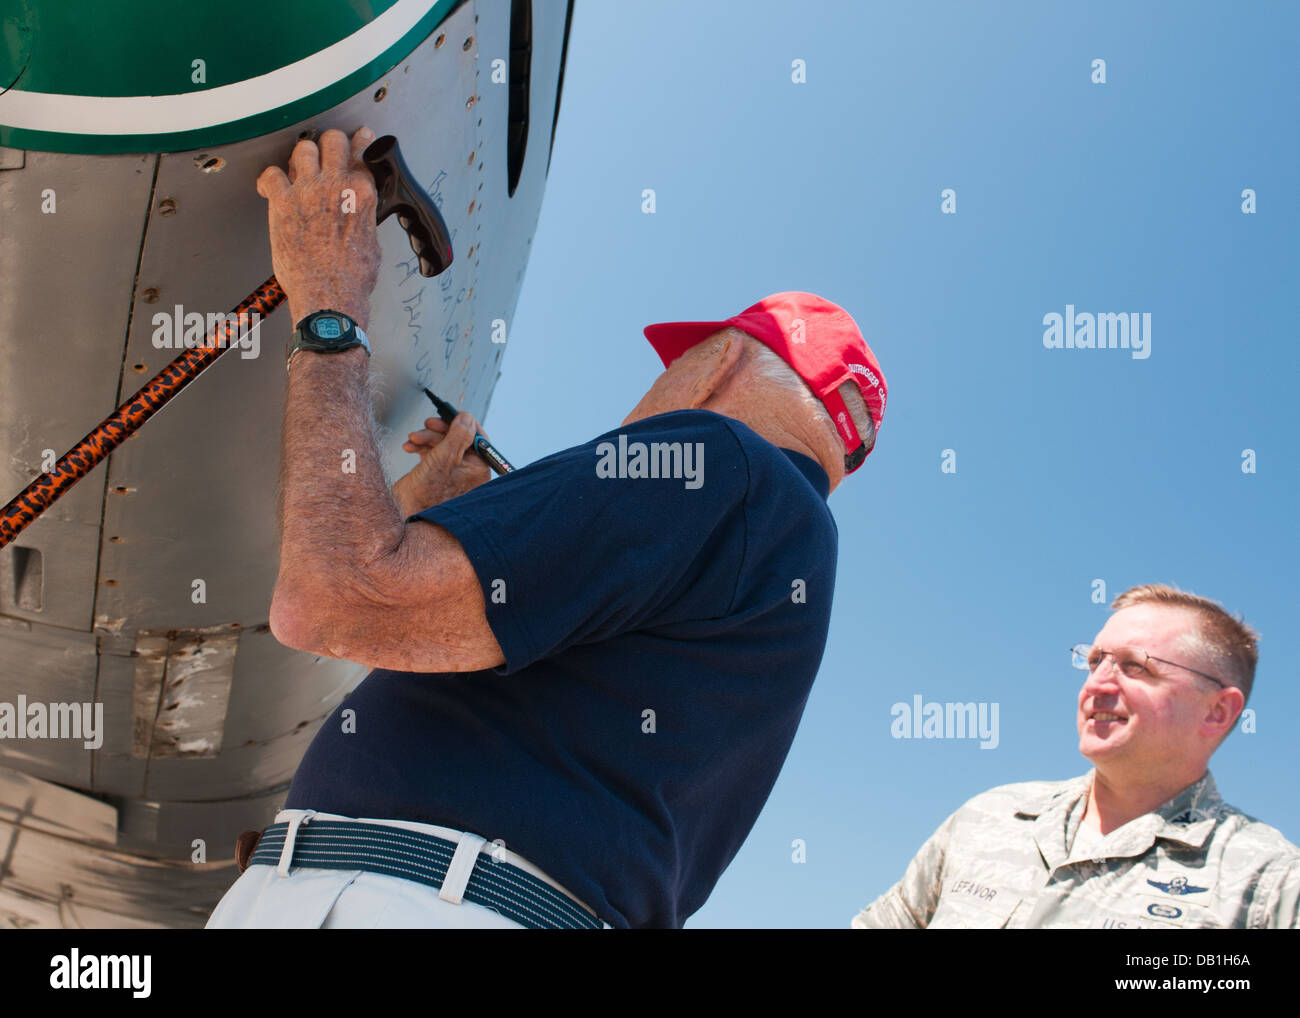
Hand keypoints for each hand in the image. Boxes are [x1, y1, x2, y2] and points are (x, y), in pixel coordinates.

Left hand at [256, 127, 381, 328]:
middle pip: (332, 140)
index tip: (358, 138)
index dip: (359, 142)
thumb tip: (357, 211)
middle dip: (330, 144)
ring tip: (300, 168)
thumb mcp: (371, 241)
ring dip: (302, 156)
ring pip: (303, 148)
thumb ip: (363, 216)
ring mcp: (307, 191)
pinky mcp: (282, 203)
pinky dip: (270, 179)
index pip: (362, 152)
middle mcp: (336, 186)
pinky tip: (272, 187)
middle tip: (326, 153)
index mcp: (362, 194)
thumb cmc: (351, 279)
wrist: (330, 297)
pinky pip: (271, 174)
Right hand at [392, 411, 493, 516]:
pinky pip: (432, 453)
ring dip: (426, 438)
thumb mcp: (445, 456)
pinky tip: (409, 447)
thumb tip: (468, 417)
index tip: (451, 414)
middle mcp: (468, 471)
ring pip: (442, 444)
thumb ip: (459, 434)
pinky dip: (421, 448)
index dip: (463, 423)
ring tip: (413, 439)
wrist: (405, 514)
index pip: (477, 438)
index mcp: (478, 469)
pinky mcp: (436, 474)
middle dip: (440, 431)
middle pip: (458, 439)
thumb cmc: (429, 492)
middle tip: (428, 423)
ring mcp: (451, 473)